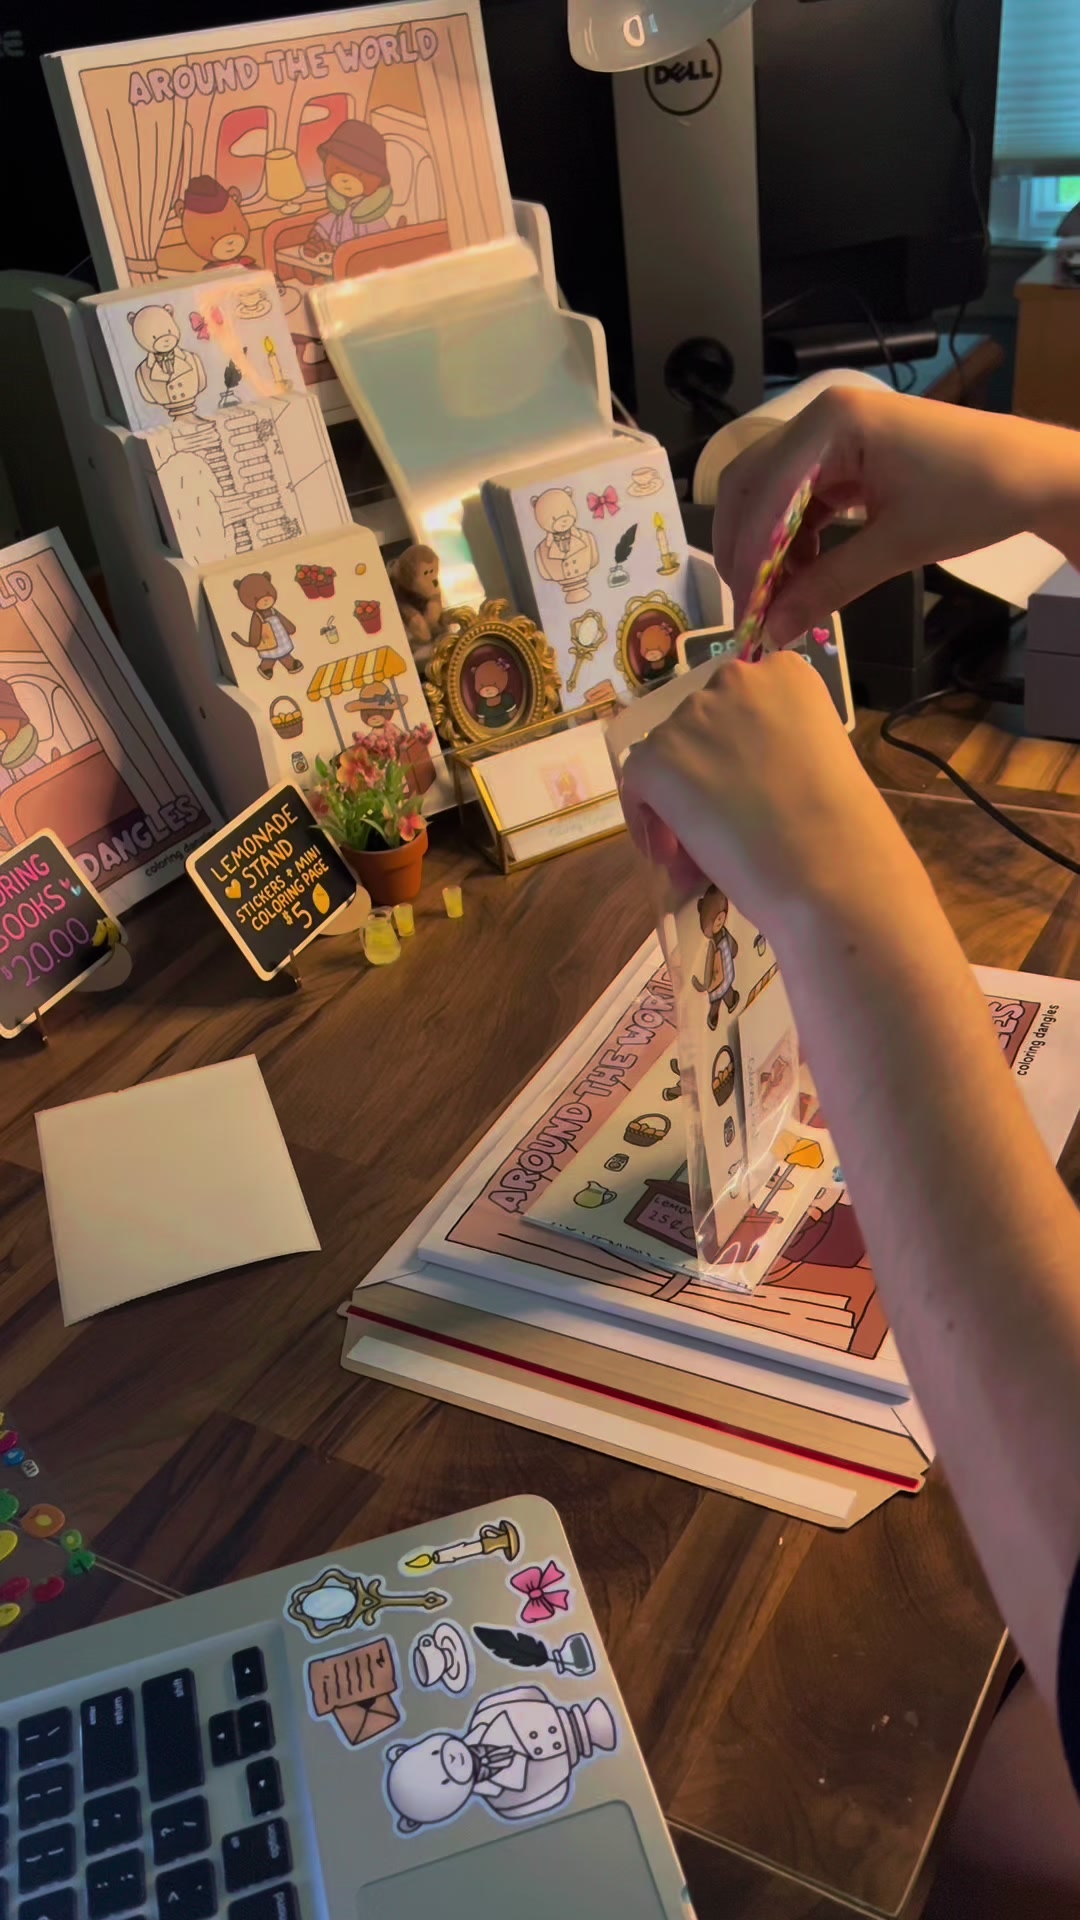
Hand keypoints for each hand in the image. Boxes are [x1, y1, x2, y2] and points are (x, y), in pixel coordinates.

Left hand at [619, 650, 926, 939]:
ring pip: (670, 755)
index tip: (749, 788)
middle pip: (704, 725)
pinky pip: (638, 784)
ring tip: (701, 848)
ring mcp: (691, 715)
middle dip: (708, 770)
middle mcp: (736, 679)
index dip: (739, 748)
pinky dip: (648, 819)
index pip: (745, 702)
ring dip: (680, 796)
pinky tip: (671, 855)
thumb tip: (740, 784)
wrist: (826, 860)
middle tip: (724, 821)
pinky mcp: (656, 755)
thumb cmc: (844, 825)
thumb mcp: (820, 759)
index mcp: (787, 674)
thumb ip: (778, 751)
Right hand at [713, 386, 1079, 647]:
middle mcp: (821, 417)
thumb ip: (828, 586)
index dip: (747, 558)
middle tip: (750, 610)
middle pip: (751, 485)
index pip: (764, 493)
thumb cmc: (975, 496)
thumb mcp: (898, 546)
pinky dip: (793, 537)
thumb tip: (773, 631)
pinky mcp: (846, 453)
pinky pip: (799, 496)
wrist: (1033, 474)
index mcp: (832, 423)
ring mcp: (832, 433)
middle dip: (746, 550)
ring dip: (767, 547)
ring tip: (780, 599)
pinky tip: (804, 573)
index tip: (745, 615)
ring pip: (770, 493)